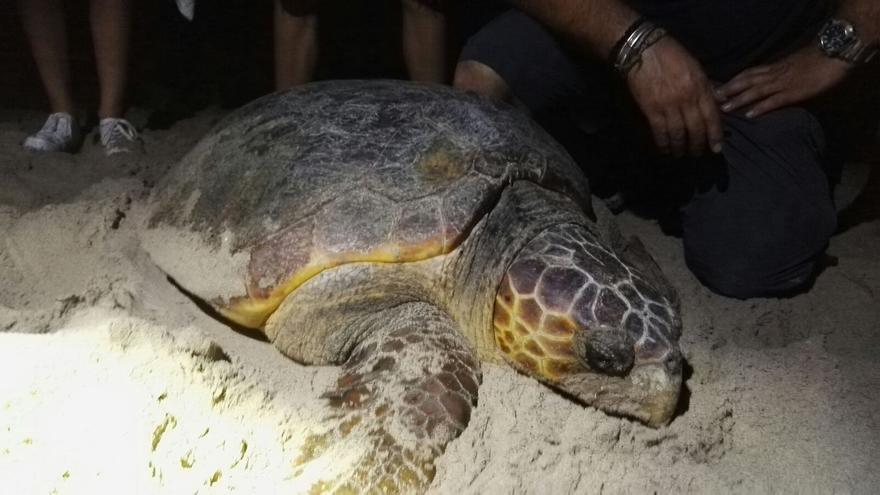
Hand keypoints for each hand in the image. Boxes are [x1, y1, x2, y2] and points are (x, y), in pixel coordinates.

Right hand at [626, 36, 723, 156]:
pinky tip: (664, 149)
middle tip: (697, 154)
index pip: (712, 116)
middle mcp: (687, 98)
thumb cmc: (671, 54)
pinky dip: (663, 143)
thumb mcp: (696, 67)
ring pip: (678, 133)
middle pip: (696, 128)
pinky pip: (660, 132)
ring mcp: (669, 105)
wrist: (643, 49)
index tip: (716, 148)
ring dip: (680, 147)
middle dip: (697, 145)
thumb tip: (718, 102)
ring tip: (680, 154)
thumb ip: (707, 87)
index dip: (715, 135)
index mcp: (700, 86)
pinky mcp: (651, 109)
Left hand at [717, 47, 851, 117]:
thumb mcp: (792, 65)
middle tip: (711, 98)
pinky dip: (761, 107)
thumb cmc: (816, 60)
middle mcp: (774, 74)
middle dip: (728, 90)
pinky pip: (775, 100)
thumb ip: (779, 73)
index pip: (748, 73)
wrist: (834, 54)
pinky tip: (750, 114)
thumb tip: (767, 84)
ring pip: (756, 90)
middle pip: (746, 81)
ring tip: (723, 108)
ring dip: (739, 99)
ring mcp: (783, 83)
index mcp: (774, 67)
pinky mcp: (794, 92)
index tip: (716, 87)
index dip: (732, 80)